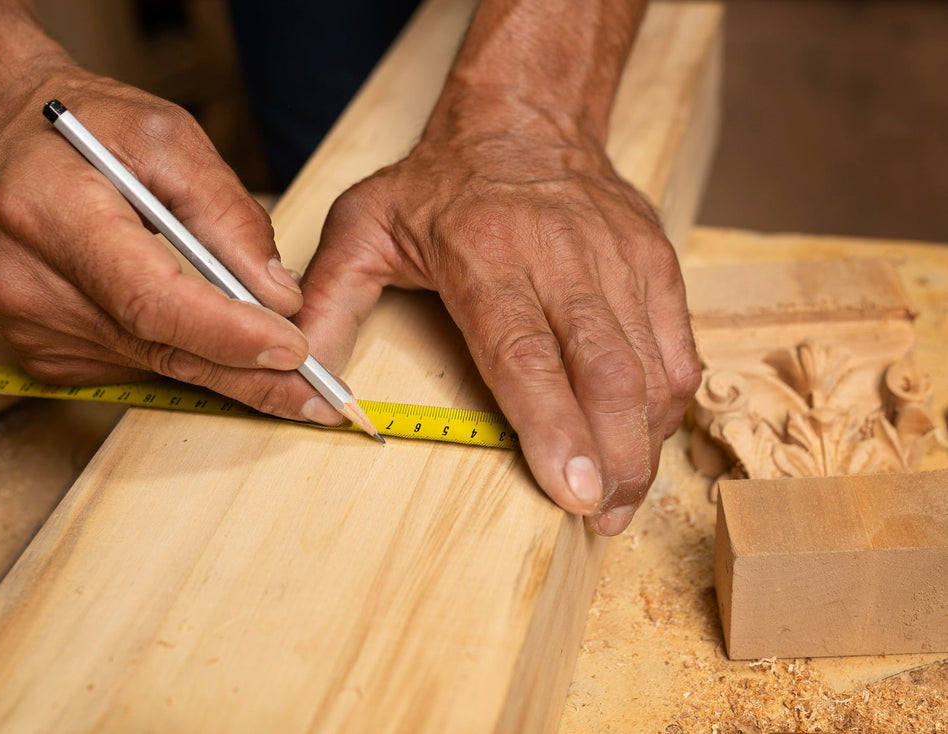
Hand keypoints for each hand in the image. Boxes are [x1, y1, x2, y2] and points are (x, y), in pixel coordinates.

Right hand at [0, 69, 344, 424]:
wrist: (8, 134)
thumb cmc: (91, 126)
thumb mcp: (170, 138)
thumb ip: (227, 214)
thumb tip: (278, 293)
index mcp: (50, 214)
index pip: (149, 299)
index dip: (227, 332)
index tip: (293, 348)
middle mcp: (25, 281)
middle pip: (157, 347)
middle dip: (247, 373)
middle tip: (316, 395)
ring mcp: (27, 323)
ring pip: (153, 364)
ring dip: (222, 365)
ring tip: (279, 357)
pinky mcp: (39, 348)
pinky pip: (133, 365)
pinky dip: (181, 354)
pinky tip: (206, 332)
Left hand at [297, 122, 700, 533]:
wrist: (524, 119)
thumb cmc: (438, 184)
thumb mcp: (362, 228)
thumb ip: (328, 304)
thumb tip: (303, 379)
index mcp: (487, 253)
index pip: (527, 354)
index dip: (554, 428)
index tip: (573, 491)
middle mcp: (563, 257)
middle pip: (605, 373)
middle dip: (612, 457)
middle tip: (601, 519)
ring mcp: (620, 259)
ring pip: (650, 368)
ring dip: (641, 444)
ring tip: (620, 500)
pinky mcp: (656, 262)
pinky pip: (676, 348)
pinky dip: (664, 405)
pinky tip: (641, 442)